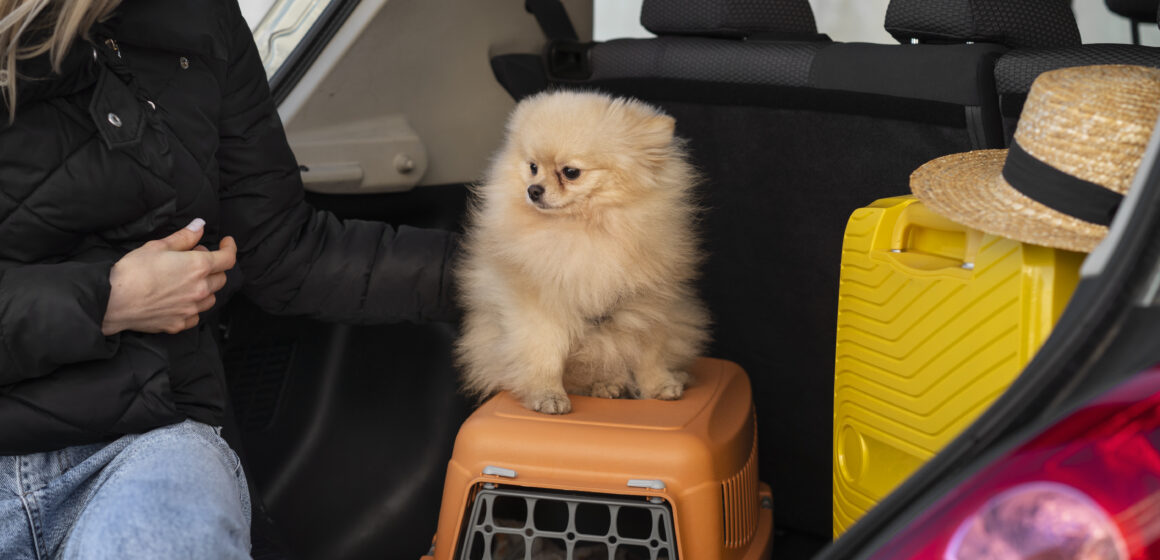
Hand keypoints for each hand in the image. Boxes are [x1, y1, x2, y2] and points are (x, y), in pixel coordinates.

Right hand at [102, 219, 237, 335]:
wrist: (113, 301)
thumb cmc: (133, 270)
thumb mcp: (158, 246)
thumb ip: (184, 237)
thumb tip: (200, 225)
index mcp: (198, 267)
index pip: (227, 258)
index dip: (230, 248)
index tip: (227, 243)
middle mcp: (200, 289)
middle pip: (220, 278)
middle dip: (213, 267)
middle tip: (194, 260)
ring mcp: (191, 309)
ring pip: (211, 298)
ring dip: (206, 288)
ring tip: (187, 281)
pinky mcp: (179, 324)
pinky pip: (196, 316)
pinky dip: (193, 307)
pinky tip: (180, 300)